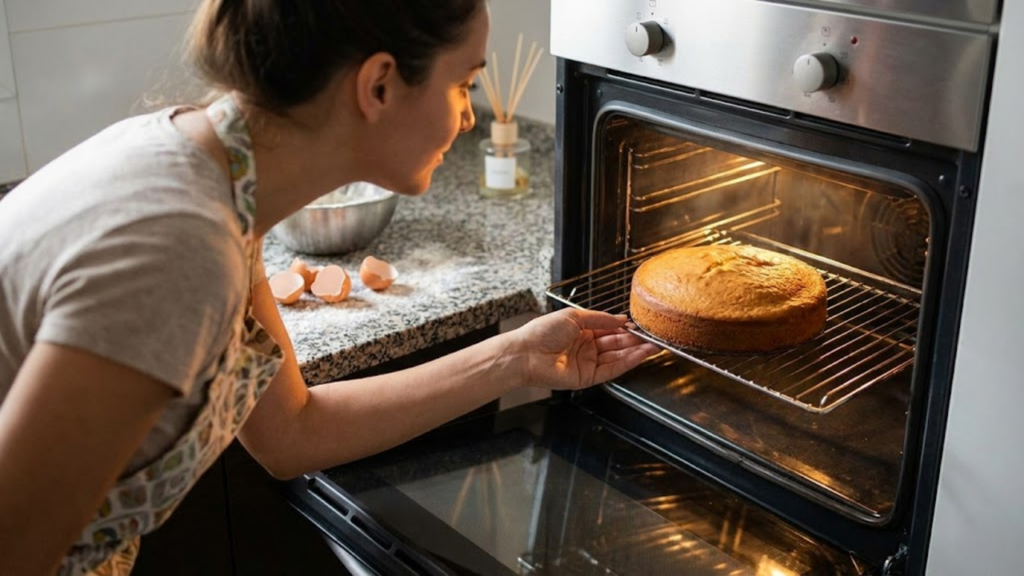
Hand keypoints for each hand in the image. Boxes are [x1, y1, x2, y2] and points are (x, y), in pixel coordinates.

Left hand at [506, 308, 661, 390]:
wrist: (526, 353)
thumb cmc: (542, 332)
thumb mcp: (574, 316)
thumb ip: (601, 319)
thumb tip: (622, 319)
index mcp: (582, 330)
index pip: (610, 329)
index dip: (626, 328)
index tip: (642, 326)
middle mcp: (586, 347)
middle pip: (616, 344)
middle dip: (636, 341)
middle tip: (654, 337)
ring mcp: (588, 363)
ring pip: (617, 357)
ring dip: (636, 352)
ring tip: (654, 346)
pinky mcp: (587, 378)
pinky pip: (611, 369)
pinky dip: (627, 363)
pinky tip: (639, 355)